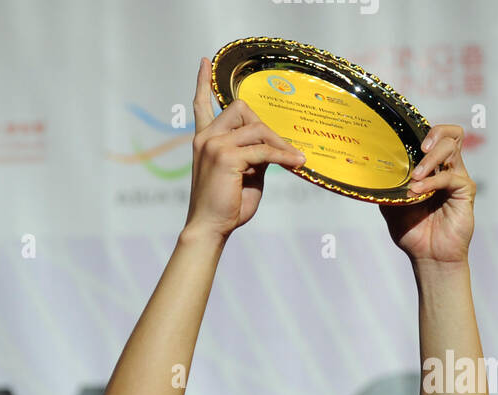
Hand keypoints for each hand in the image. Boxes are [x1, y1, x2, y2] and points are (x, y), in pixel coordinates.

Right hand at [185, 57, 305, 241]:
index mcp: (204, 140)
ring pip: (256, 129)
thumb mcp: (245, 173)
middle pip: (241, 109)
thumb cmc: (226, 206)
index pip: (202, 105)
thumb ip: (254, 153)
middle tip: (282, 149)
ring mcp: (214, 145)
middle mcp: (206, 138)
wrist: (210, 229)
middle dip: (266, 126)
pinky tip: (295, 163)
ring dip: (279, 144)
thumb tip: (274, 142)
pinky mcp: (225, 156)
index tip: (204, 62)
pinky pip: (263, 150)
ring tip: (293, 160)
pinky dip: (283, 156)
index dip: (202, 83)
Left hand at [380, 125, 474, 263]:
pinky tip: (418, 192)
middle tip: (419, 150)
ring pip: (452, 147)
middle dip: (433, 135)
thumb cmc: (413, 232)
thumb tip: (368, 173)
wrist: (428, 256)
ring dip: (430, 159)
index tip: (406, 139)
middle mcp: (447, 168)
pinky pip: (450, 176)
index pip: (436, 136)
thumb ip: (386, 188)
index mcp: (431, 168)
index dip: (425, 131)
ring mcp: (457, 177)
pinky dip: (432, 182)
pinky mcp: (465, 190)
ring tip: (415, 177)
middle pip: (450, 133)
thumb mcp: (391, 206)